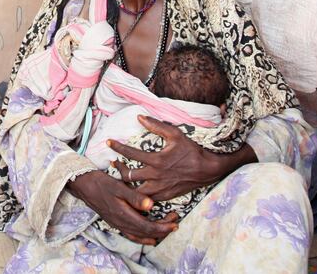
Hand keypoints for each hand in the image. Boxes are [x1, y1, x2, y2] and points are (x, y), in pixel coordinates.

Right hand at [67, 170, 178, 244]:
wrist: (85, 186)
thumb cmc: (102, 184)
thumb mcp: (119, 187)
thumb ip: (135, 197)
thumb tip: (151, 206)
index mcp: (124, 215)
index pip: (147, 227)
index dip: (162, 227)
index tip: (174, 222)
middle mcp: (121, 223)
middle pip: (146, 233)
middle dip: (162, 229)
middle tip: (175, 222)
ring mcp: (118, 224)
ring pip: (140, 235)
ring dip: (154, 233)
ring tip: (166, 229)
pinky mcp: (116, 222)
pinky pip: (132, 234)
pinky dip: (143, 237)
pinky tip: (149, 237)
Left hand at [108, 116, 229, 201]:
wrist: (207, 170)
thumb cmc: (192, 151)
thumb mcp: (176, 134)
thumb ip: (157, 126)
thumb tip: (140, 117)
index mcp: (156, 160)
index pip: (130, 153)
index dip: (117, 147)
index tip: (108, 142)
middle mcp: (155, 176)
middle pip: (128, 176)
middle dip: (118, 169)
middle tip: (113, 163)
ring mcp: (160, 188)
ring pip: (135, 192)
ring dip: (126, 184)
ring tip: (121, 177)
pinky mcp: (165, 196)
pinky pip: (147, 198)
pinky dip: (139, 194)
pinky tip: (135, 188)